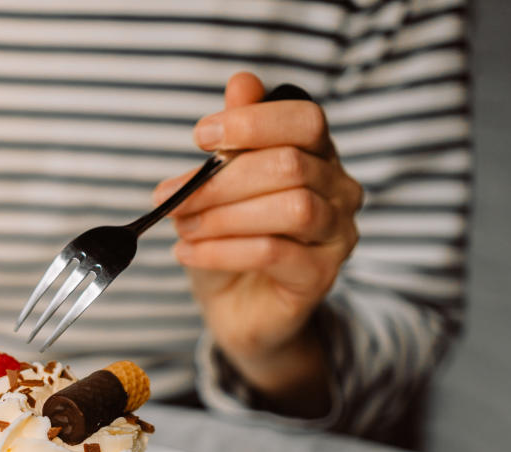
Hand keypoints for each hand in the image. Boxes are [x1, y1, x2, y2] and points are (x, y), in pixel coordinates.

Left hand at [155, 72, 362, 415]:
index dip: (253, 122)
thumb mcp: (220, 187)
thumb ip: (235, 138)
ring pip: (290, 207)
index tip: (200, 136)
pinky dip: (222, 250)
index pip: (305, 120)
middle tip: (171, 197)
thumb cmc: (229, 240)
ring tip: (183, 228)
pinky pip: (273, 252)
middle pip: (289, 164)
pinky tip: (187, 254)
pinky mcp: (321, 276)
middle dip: (221, 180)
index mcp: (317, 155)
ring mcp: (337, 234)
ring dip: (223, 215)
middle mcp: (339, 190)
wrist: (237, 310)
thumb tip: (242, 83)